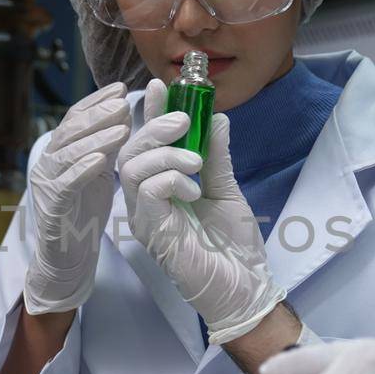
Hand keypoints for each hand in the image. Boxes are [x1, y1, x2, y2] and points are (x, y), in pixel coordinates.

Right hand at [23, 82, 131, 313]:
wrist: (68, 255)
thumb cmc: (84, 211)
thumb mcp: (98, 171)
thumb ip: (106, 145)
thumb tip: (124, 113)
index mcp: (60, 152)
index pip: (75, 117)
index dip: (97, 101)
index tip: (121, 87)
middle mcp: (49, 163)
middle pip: (70, 130)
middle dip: (97, 113)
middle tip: (123, 101)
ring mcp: (47, 184)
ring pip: (67, 153)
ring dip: (95, 138)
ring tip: (121, 127)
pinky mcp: (52, 207)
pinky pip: (66, 184)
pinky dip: (82, 169)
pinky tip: (101, 159)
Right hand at [115, 78, 284, 345]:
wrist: (243, 287)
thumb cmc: (234, 247)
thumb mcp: (226, 189)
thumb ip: (217, 156)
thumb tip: (217, 118)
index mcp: (161, 189)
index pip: (148, 144)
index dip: (151, 113)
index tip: (161, 85)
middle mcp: (146, 201)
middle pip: (131, 151)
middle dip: (154, 125)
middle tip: (184, 117)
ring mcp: (145, 216)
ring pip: (132, 167)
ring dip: (165, 154)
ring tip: (196, 160)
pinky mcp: (151, 231)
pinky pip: (145, 192)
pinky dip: (169, 180)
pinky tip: (192, 190)